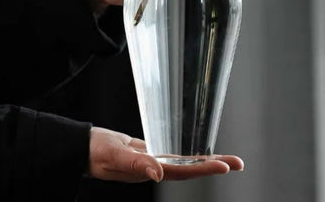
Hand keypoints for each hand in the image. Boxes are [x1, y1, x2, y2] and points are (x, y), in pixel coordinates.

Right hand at [87, 127, 243, 182]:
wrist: (86, 148)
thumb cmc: (97, 152)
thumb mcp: (116, 156)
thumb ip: (137, 164)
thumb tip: (158, 175)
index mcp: (149, 171)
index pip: (183, 171)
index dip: (205, 168)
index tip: (225, 166)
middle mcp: (155, 168)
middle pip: (189, 169)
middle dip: (214, 166)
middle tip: (238, 163)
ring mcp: (153, 161)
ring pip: (183, 162)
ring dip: (204, 160)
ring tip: (225, 159)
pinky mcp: (148, 151)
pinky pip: (172, 154)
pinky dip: (187, 153)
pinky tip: (196, 151)